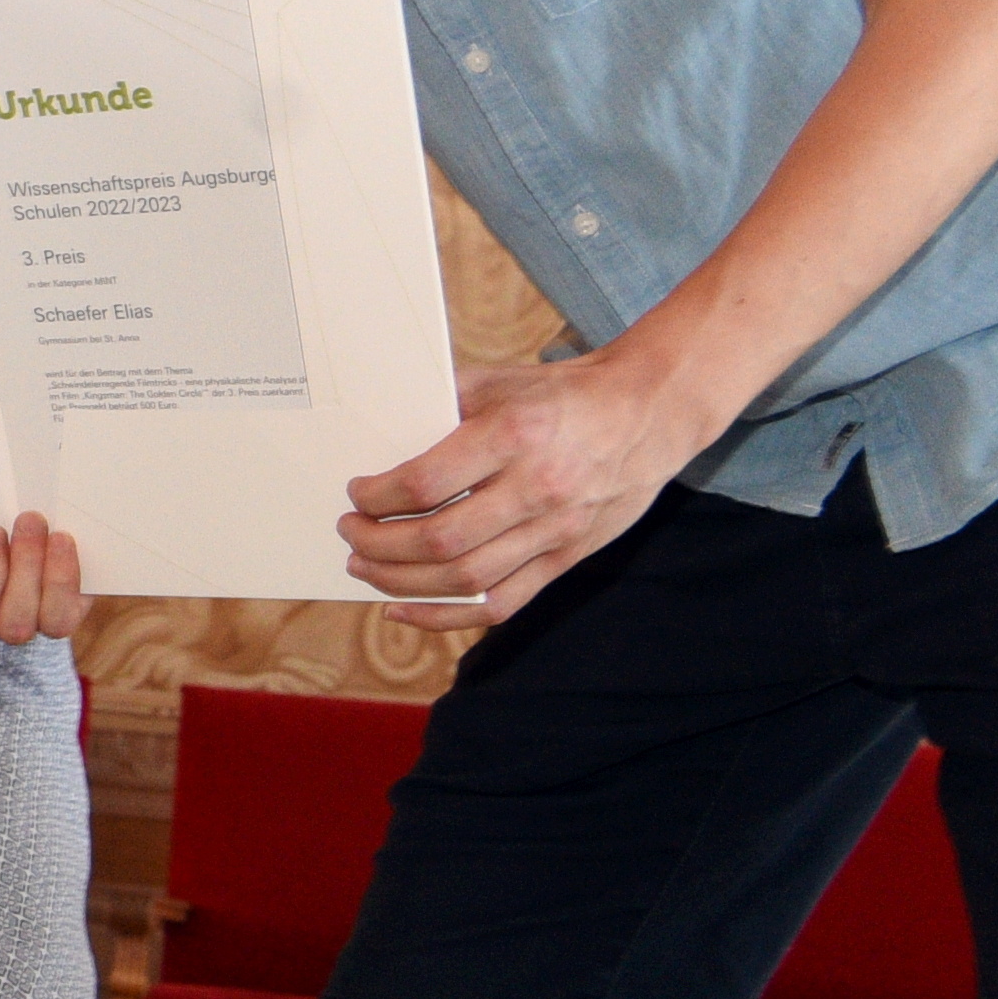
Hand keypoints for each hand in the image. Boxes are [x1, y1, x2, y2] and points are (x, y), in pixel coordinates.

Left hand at [340, 354, 701, 629]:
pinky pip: (502, 604)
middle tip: (349, 533)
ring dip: (401, 582)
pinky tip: (405, 609)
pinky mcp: (567, 559)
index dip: (377, 497)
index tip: (356, 494)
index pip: (425, 484)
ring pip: (465, 579)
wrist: (648, 413)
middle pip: (438, 540)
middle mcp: (536, 489)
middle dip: (378, 544)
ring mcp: (555, 530)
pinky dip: (446, 616)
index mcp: (513, 436)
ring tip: (366, 568)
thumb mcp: (500, 382)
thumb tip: (374, 433)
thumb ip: (440, 405)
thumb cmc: (563, 395)